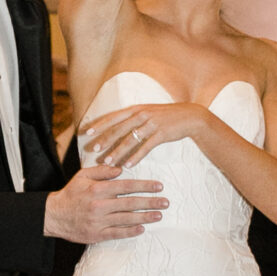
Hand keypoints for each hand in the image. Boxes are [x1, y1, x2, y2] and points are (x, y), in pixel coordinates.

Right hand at [45, 159, 164, 244]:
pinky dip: (130, 231)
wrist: (54, 216)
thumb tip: (121, 170)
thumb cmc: (71, 194)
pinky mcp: (97, 234)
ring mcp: (99, 221)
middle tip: (166, 202)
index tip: (159, 186)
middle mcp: (100, 205)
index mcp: (98, 189)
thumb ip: (102, 170)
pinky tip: (142, 229)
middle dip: (150, 202)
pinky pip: (117, 233)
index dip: (144, 186)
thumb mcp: (82, 175)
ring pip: (126, 219)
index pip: (126, 186)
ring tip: (159, 215)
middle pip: (130, 203)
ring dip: (145, 217)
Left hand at [82, 100, 199, 168]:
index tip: (87, 132)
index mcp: (136, 109)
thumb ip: (133, 118)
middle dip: (105, 140)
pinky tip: (129, 165)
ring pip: (130, 140)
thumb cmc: (166, 117)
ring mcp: (151, 124)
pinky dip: (136, 157)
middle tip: (93, 150)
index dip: (100, 124)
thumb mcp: (148, 113)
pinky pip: (146, 147)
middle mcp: (141, 115)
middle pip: (118, 129)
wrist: (189, 117)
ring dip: (118, 152)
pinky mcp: (161, 134)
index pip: (113, 117)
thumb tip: (117, 127)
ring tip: (108, 162)